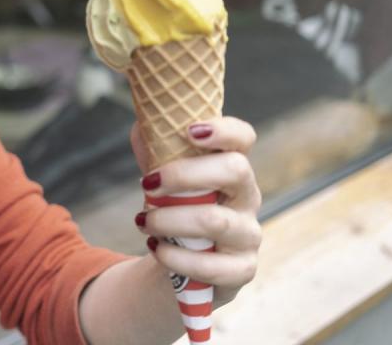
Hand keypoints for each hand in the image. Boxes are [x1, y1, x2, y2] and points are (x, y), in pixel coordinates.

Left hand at [130, 117, 261, 304]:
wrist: (179, 259)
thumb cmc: (174, 206)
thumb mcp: (162, 174)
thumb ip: (154, 147)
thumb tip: (142, 123)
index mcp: (232, 165)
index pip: (243, 138)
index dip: (224, 129)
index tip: (190, 130)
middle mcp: (248, 196)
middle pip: (236, 170)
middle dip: (184, 174)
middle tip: (147, 183)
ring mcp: (249, 234)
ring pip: (215, 220)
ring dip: (169, 219)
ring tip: (143, 221)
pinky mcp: (242, 269)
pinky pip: (212, 265)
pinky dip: (177, 257)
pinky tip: (157, 249)